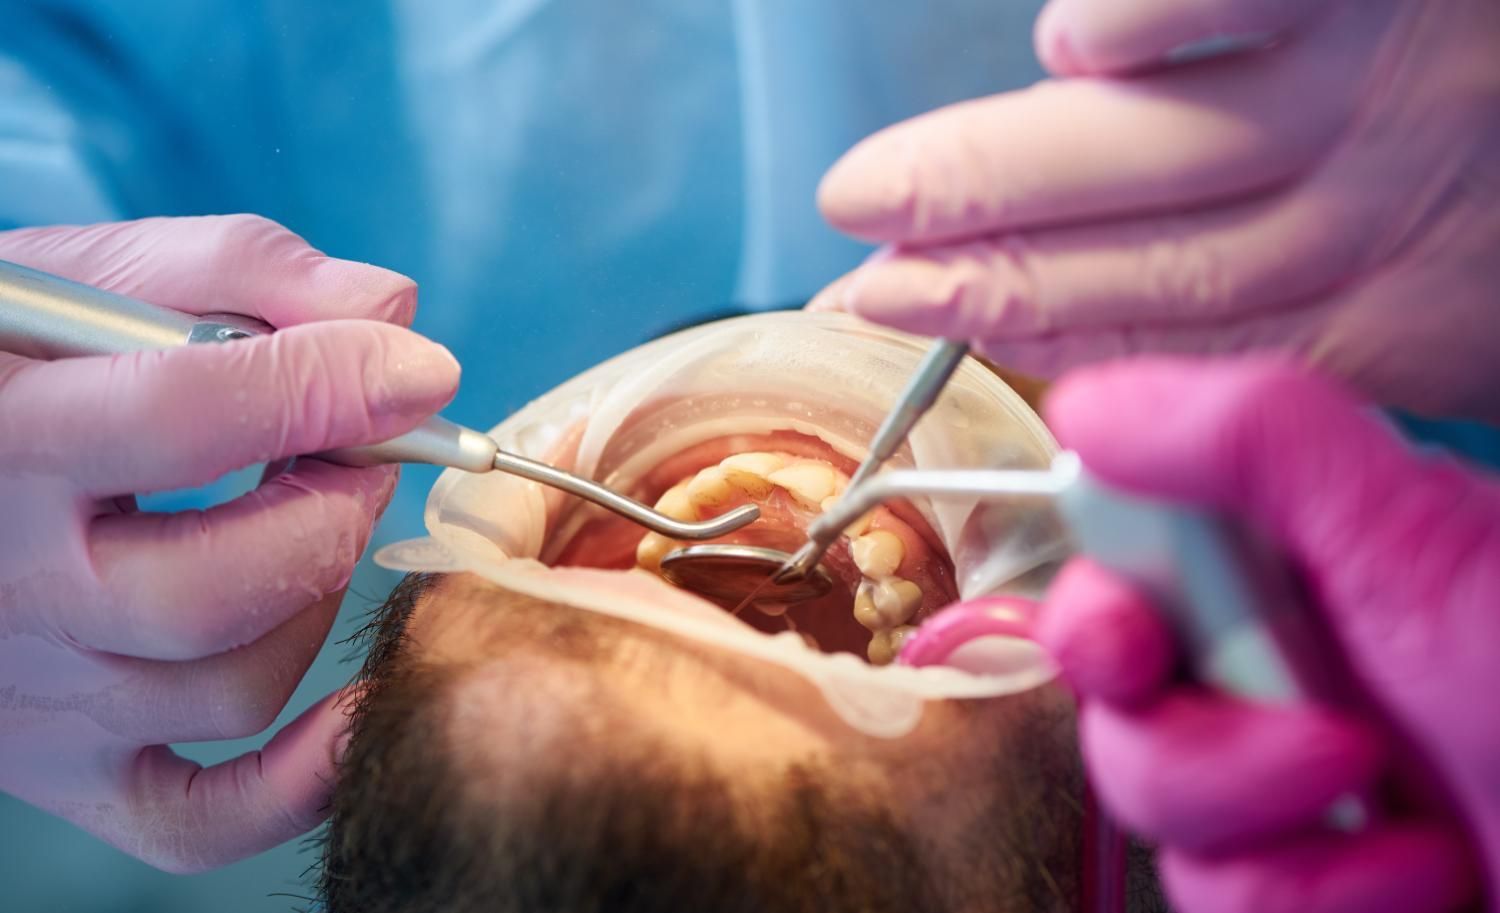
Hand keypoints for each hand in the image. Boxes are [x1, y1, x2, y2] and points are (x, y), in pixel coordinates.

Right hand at [0, 215, 458, 871]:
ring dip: (317, 601)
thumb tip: (393, 310)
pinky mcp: (68, 766)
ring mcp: (38, 694)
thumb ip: (240, 273)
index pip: (186, 417)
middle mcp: (11, 584)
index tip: (421, 370)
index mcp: (5, 437)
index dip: (331, 387)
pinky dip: (297, 780)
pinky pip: (199, 819)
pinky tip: (349, 704)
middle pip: (219, 587)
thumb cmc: (20, 362)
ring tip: (298, 530)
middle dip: (331, 511)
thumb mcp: (94, 279)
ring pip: (234, 687)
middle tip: (355, 460)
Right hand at [813, 0, 1499, 420]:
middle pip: (1132, 260)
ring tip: (872, 194)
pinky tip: (1072, 43)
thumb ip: (1387, 314)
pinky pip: (1237, 1)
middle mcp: (1387, 200)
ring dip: (998, 176)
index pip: (1164, 338)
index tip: (908, 330)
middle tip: (852, 273)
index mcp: (1423, 302)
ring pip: (1153, 150)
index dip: (1020, 342)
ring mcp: (1389, 72)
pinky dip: (1149, 25)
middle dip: (975, 277)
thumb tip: (1195, 336)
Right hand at [1034, 356, 1491, 912]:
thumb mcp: (1426, 544)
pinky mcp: (1301, 882)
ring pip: (1160, 826)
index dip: (1095, 614)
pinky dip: (1319, 909)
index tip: (1136, 648)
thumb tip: (1088, 403)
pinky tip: (1422, 886)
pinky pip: (1220, 903)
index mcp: (1288, 568)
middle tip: (1327, 752)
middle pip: (1115, 714)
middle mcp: (1274, 668)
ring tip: (1414, 838)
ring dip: (1280, 852)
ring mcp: (1285, 787)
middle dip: (1197, 757)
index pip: (1114, 570)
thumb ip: (1257, 442)